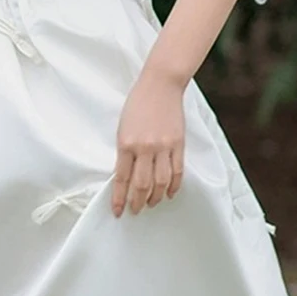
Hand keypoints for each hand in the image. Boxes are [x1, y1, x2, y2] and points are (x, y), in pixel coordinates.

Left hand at [111, 66, 185, 217]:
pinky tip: (169, 193)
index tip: (118, 210)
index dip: (120, 198)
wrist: (160, 84)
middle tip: (135, 210)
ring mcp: (163, 147)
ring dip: (155, 197)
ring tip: (150, 203)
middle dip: (137, 202)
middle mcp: (145, 147)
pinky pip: (177, 172)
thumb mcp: (123, 126)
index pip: (122, 178)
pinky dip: (173, 186)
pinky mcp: (178, 144)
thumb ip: (125, 150)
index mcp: (126, 142)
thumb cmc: (138, 103)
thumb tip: (126, 174)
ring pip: (160, 182)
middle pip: (141, 185)